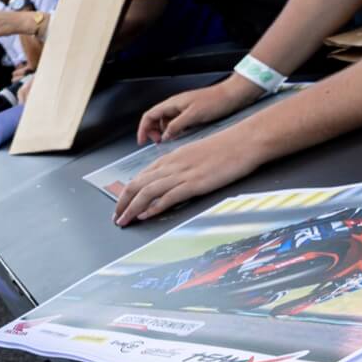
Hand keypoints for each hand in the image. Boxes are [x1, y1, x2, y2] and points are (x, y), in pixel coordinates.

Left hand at [113, 125, 265, 225]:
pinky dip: (154, 207)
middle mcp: (172, 165)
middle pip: (137, 184)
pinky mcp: (195, 183)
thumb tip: (171, 181)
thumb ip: (180, 166)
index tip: (121, 204)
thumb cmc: (225, 148)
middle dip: (122, 203)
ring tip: (124, 221)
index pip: (141, 176)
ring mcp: (183, 174)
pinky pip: (168, 196)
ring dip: (132, 208)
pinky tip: (145, 215)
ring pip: (147, 191)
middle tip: (116, 217)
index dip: (127, 192)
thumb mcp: (195, 155)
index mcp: (171, 157)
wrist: (245, 141)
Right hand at [135, 75, 262, 144]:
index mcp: (173, 103)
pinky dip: (175, 130)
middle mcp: (175, 105)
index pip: (149, 115)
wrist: (233, 95)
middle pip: (155, 119)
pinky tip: (181, 136)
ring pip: (166, 121)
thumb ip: (176, 126)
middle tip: (158, 142)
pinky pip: (177, 123)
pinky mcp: (192, 112)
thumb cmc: (216, 101)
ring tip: (170, 141)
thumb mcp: (193, 116)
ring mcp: (183, 108)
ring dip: (164, 132)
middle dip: (153, 131)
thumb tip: (165, 136)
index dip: (143, 129)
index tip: (142, 141)